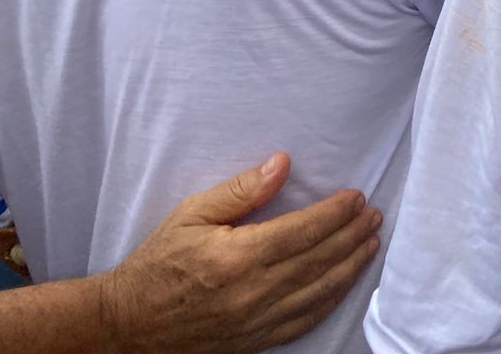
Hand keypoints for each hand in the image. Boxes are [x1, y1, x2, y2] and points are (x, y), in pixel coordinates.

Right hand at [102, 153, 381, 353]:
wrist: (127, 326)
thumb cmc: (158, 264)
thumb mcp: (192, 215)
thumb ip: (242, 190)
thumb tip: (282, 164)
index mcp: (237, 257)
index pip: (304, 231)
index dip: (336, 213)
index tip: (356, 197)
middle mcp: (252, 293)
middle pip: (320, 260)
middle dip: (352, 235)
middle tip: (373, 215)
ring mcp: (256, 322)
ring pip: (319, 293)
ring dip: (351, 266)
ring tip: (371, 243)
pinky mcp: (256, 342)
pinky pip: (305, 322)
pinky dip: (332, 301)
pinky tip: (345, 283)